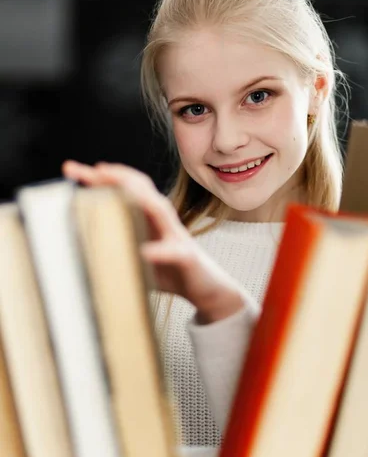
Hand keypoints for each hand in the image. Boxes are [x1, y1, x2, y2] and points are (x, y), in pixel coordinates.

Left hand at [62, 160, 245, 322]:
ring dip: (139, 199)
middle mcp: (162, 220)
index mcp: (148, 217)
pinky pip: (172, 252)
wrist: (205, 287)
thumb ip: (118, 244)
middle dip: (115, 176)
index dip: (99, 178)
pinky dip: (158, 251)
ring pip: (159, 210)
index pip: (123, 189)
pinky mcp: (186, 256)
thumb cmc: (170, 270)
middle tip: (91, 169)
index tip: (73, 170)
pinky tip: (145, 252)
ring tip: (119, 191)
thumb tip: (82, 244)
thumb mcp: (139, 254)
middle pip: (139, 190)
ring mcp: (176, 235)